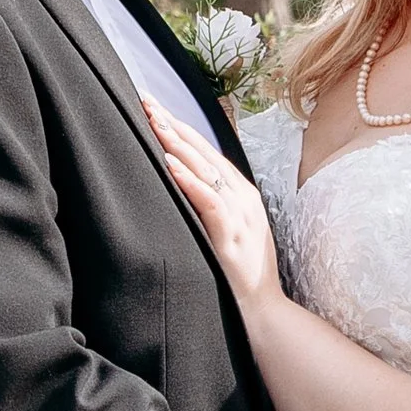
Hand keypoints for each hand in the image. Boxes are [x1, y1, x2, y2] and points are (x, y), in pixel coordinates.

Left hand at [142, 99, 280, 313]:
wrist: (263, 309)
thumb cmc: (242, 274)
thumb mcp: (230, 231)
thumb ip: (212, 207)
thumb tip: (184, 187)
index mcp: (242, 195)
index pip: (208, 152)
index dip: (182, 128)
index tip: (156, 108)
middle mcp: (243, 199)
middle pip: (205, 153)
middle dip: (174, 125)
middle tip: (147, 101)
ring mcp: (240, 216)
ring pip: (206, 170)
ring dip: (177, 144)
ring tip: (154, 122)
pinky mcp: (231, 236)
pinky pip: (209, 202)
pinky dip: (189, 181)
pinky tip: (171, 165)